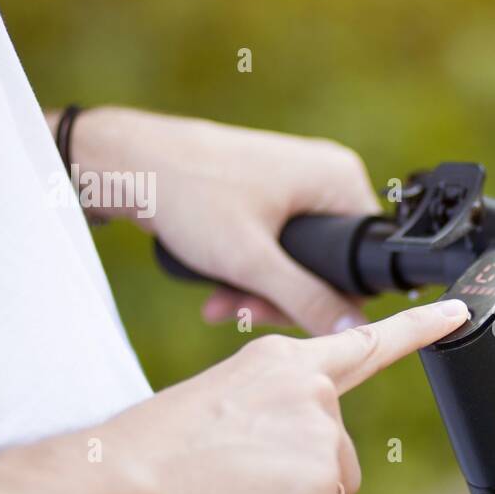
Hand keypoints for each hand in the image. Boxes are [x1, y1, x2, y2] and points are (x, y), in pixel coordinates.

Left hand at [70, 106, 379, 333]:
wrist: (128, 162)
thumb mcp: (253, 260)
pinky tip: (218, 289)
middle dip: (283, 297)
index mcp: (340, 179)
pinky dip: (250, 270)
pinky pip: (276, 245)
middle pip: (330, 263)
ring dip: (259, 289)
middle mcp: (326, 176)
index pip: (366, 257)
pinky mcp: (269, 193)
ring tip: (218, 303)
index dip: (333, 298)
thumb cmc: (191, 194)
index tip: (287, 316)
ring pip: (298, 259)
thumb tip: (355, 331)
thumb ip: (307, 300)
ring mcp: (297, 183)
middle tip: (243, 312)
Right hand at [98, 299, 468, 493]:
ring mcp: (320, 429)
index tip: (460, 313)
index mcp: (280, 361)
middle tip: (226, 488)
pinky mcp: (322, 479)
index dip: (419, 329)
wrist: (117, 480)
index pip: (363, 342)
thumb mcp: (219, 414)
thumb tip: (292, 473)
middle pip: (338, 462)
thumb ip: (270, 424)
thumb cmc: (148, 455)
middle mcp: (310, 387)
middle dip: (293, 492)